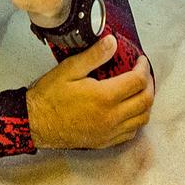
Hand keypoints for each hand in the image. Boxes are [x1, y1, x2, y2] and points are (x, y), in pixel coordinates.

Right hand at [26, 36, 153, 148]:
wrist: (35, 122)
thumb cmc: (48, 97)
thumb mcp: (69, 69)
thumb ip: (93, 56)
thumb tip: (112, 43)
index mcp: (104, 97)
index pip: (137, 82)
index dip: (143, 68)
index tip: (141, 60)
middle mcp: (111, 117)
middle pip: (145, 101)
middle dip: (149, 84)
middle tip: (143, 73)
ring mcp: (109, 132)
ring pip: (142, 119)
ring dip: (146, 102)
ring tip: (140, 90)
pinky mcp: (104, 141)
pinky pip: (131, 132)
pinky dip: (136, 120)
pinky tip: (129, 110)